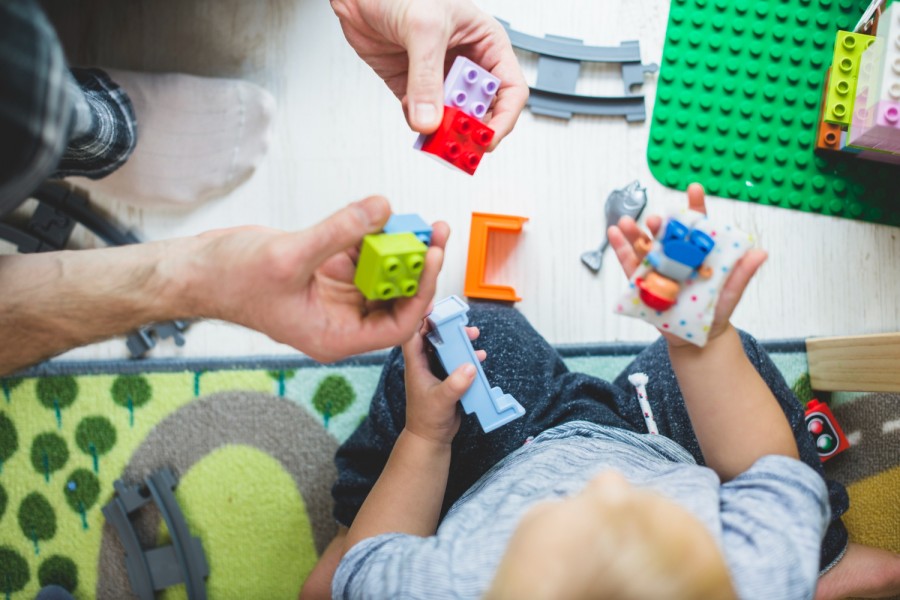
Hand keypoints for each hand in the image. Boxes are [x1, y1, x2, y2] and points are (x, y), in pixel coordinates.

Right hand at [187, 195, 448, 361]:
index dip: (419, 293)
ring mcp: (333, 296)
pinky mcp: (325, 273)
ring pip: (380, 275)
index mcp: (334, 336)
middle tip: (435, 233)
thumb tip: (382, 208)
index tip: (431, 259)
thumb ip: (339, 231)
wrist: (195, 271)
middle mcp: (339, 320)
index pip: (396, 326)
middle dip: (417, 267)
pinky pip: (360, 256)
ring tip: (417, 221)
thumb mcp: (289, 256)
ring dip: (398, 248)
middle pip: (394, 299)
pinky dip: (372, 237)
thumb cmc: (229, 282)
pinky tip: (382, 216)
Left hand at [330, 0, 528, 146]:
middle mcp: (466, 63)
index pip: (509, 89)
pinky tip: (411, 111)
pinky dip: (417, 122)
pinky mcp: (413, 87)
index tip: (486, 137)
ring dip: (442, 131)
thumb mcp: (424, 29)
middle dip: (470, 128)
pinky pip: (422, 116)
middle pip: (482, 110)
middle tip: (456, 140)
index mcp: (485, 43)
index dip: (503, 118)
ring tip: (433, 135)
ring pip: (452, 118)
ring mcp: (439, 77)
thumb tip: (429, 119)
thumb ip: (426, 77)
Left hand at [401, 320, 483, 444]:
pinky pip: (458, 360)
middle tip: (463, 323)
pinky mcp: (447, 377)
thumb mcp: (441, 400)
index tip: (435, 307)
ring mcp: (436, 369)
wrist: (432, 436)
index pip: (414, 335)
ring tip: (474, 335)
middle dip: (447, 326)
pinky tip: (479, 356)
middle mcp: (425, 363)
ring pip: (447, 347)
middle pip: (433, 336)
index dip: (420, 319)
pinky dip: (468, 356)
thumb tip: (469, 367)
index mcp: (416, 364)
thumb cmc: (427, 419)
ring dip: (460, 340)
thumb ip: (455, 385)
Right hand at [607, 183, 767, 345]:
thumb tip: (760, 253)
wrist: (696, 337)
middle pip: (666, 234)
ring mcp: (658, 267)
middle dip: (659, 224)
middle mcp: (676, 256)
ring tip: (626, 222)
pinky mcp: (642, 281)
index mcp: (697, 253)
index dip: (695, 207)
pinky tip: (614, 234)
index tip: (694, 189)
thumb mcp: (731, 291)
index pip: (697, 226)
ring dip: (634, 232)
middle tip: (655, 220)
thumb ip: (742, 272)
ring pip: (644, 245)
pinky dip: (620, 248)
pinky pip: (629, 263)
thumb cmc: (715, 311)